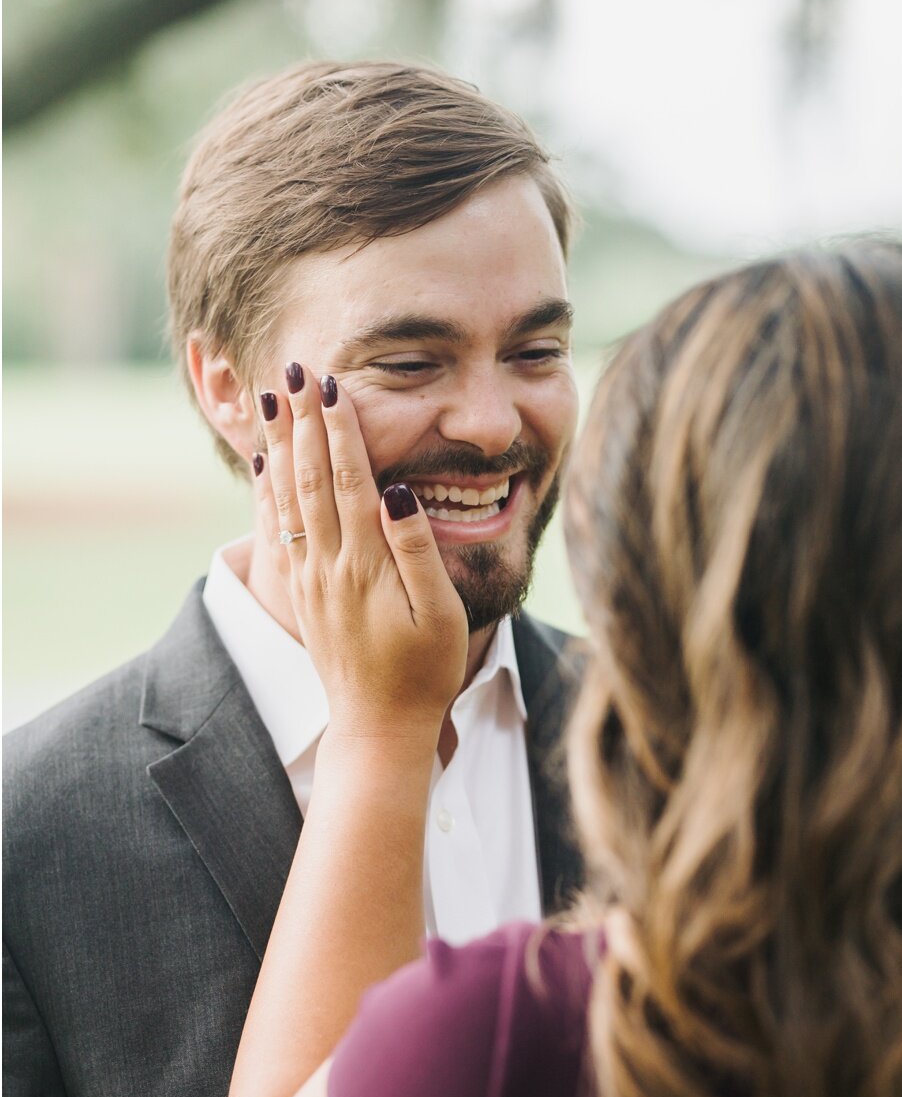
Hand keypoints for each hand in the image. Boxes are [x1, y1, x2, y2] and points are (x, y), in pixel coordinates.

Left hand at [261, 365, 467, 747]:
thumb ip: (417, 550)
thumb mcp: (439, 613)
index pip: (348, 480)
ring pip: (287, 496)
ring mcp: (310, 578)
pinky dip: (269, 488)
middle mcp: (328, 564)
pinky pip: (279, 527)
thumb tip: (400, 492)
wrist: (378, 726)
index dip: (338, 429)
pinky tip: (266, 463)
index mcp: (365, 564)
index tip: (330, 384)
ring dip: (280, 443)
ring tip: (270, 399)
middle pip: (309, 478)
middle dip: (301, 421)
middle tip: (293, 371)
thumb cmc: (424, 671)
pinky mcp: (303, 592)